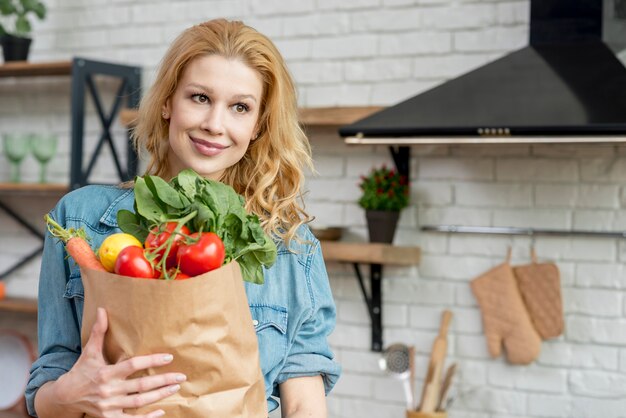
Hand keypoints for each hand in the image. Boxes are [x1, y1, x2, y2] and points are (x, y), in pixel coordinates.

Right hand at [54, 307, 184, 417]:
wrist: (65, 398)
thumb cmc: (81, 371)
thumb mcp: (89, 352)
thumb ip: (98, 332)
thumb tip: (102, 310)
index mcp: (105, 373)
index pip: (132, 366)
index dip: (150, 361)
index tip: (169, 357)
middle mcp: (108, 390)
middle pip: (140, 386)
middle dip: (162, 381)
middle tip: (181, 376)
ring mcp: (109, 406)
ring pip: (139, 402)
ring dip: (159, 396)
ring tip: (175, 387)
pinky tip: (161, 411)